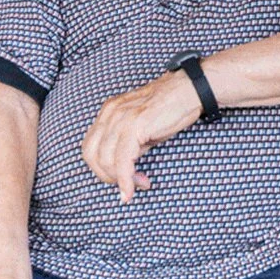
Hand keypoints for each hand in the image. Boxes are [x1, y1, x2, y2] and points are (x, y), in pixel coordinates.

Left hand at [80, 70, 202, 202]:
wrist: (189, 90)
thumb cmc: (169, 109)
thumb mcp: (141, 127)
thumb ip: (127, 145)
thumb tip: (124, 171)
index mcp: (108, 112)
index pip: (90, 147)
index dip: (101, 168)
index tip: (121, 178)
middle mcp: (110, 114)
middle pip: (91, 155)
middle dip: (107, 176)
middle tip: (128, 185)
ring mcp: (120, 118)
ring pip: (105, 160)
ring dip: (120, 180)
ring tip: (141, 183)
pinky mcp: (134, 126)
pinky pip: (122, 160)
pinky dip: (126, 180)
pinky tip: (135, 188)